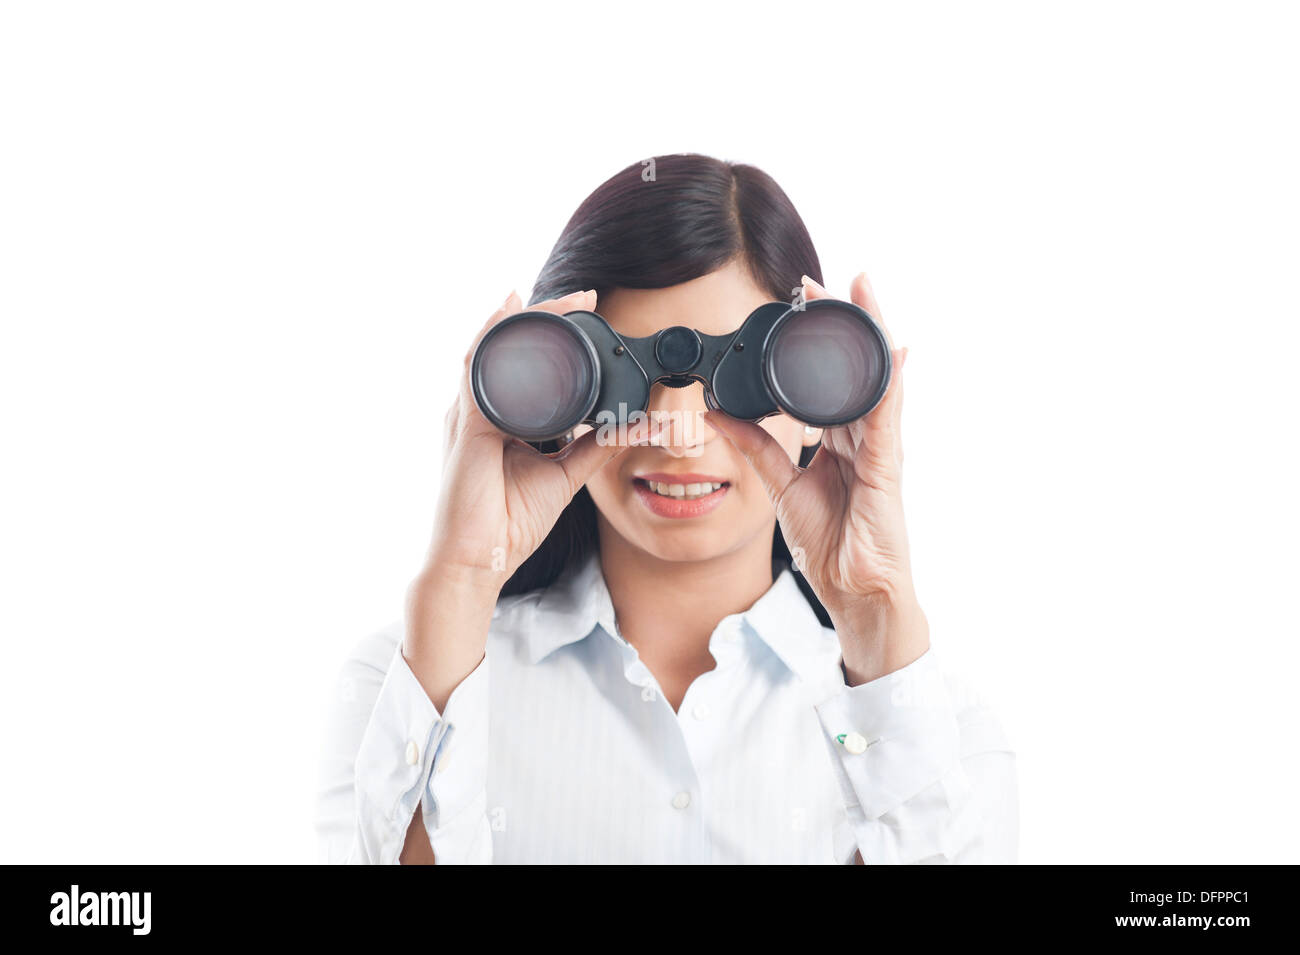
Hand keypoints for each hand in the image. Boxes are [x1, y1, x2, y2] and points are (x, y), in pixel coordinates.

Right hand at [405, 288, 635, 708]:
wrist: (478, 560)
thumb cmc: (509, 522)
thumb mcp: (564, 476)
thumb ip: (595, 447)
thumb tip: (636, 425)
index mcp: (504, 419)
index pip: (528, 367)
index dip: (555, 337)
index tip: (591, 313)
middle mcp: (483, 409)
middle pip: (510, 349)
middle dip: (544, 317)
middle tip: (585, 296)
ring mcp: (470, 414)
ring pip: (494, 349)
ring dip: (526, 320)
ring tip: (562, 300)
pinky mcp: (466, 426)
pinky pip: (478, 372)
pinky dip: (495, 341)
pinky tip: (512, 316)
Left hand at [704, 272, 929, 685]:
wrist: (855, 590)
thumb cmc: (831, 542)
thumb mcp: (783, 486)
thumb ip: (756, 447)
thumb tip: (717, 414)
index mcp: (842, 438)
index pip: (830, 376)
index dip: (816, 338)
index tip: (797, 301)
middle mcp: (864, 435)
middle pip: (856, 365)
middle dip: (842, 319)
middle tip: (820, 280)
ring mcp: (880, 447)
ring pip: (878, 375)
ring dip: (870, 330)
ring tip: (860, 287)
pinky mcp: (887, 466)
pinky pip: (887, 415)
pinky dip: (888, 379)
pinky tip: (890, 348)